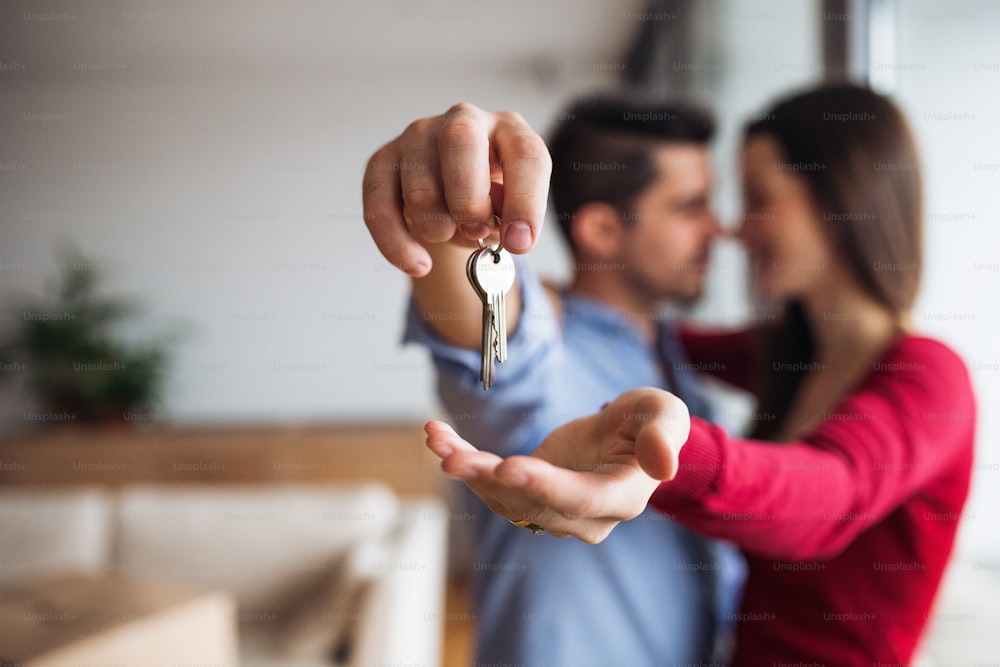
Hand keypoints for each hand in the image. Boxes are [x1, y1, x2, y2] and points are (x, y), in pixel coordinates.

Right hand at [362, 103, 551, 276]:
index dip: (525, 202)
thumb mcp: (507, 210)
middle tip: (474, 231)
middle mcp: (463, 121)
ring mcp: (418, 137)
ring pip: (421, 190)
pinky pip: (380, 210)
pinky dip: (399, 245)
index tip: (518, 244)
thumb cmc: (487, 201)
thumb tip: (492, 232)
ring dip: (438, 229)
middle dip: (470, 201)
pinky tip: (418, 264)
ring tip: (448, 231)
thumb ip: (506, 220)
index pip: (525, 154)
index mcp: (508, 130)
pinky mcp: (383, 161)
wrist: (449, 197)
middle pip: (461, 143)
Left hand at [425, 388, 690, 542]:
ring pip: (503, 497)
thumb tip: (664, 464)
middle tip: (453, 459)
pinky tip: (437, 436)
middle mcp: (584, 516)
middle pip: (531, 502)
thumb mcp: (663, 413)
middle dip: (489, 479)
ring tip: (437, 439)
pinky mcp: (528, 494)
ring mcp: (553, 510)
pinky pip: (491, 485)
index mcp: (621, 497)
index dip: (544, 486)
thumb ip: (663, 434)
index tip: (508, 467)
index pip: (579, 498)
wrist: (629, 434)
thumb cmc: (649, 420)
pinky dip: (463, 461)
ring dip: (467, 469)